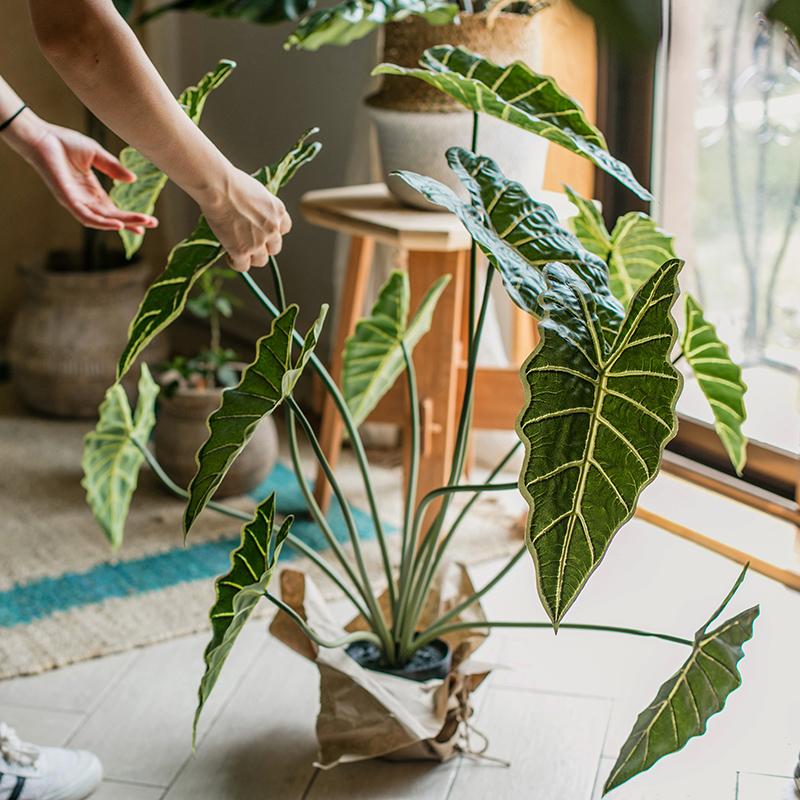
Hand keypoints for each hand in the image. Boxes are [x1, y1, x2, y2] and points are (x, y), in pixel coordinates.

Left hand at [5, 111, 158, 233]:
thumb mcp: (96, 154)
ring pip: (102, 220)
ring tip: (141, 226)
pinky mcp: (67, 199)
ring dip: (123, 224)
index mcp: (91, 190)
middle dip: (133, 222)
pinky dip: (102, 223)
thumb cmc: (64, 143)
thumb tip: (133, 179)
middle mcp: (85, 199)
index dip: (131, 216)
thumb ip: (113, 168)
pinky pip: (86, 216)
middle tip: (153, 224)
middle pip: (112, 217)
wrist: (41, 137)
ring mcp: (76, 201)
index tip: (149, 221)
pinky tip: (118, 225)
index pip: (114, 209)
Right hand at [200, 167, 291, 272]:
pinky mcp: (243, 250)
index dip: (273, 231)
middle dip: (263, 247)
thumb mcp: (257, 192)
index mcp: (278, 211)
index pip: (284, 229)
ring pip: (261, 260)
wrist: (219, 187)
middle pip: (275, 248)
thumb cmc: (231, 183)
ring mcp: (258, 241)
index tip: (262, 230)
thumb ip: (261, 208)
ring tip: (238, 249)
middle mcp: (272, 228)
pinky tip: (229, 255)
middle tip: (248, 242)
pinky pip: (243, 267)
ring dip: (251, 257)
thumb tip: (252, 216)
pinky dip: (236, 263)